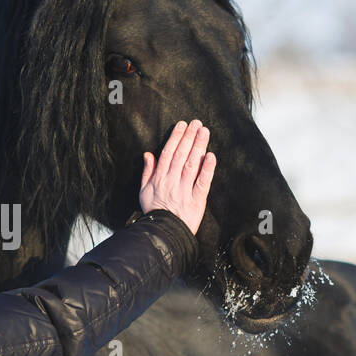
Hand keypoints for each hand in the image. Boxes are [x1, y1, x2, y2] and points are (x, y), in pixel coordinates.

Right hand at [138, 120, 215, 235]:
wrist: (162, 233)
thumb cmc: (154, 212)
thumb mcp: (144, 191)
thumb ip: (147, 172)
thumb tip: (148, 154)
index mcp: (159, 178)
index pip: (168, 153)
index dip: (176, 137)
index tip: (182, 125)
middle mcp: (171, 181)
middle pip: (181, 155)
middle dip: (189, 137)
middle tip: (196, 123)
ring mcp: (184, 190)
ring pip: (191, 164)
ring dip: (198, 147)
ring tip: (204, 132)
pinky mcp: (196, 200)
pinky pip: (202, 183)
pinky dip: (207, 169)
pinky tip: (211, 156)